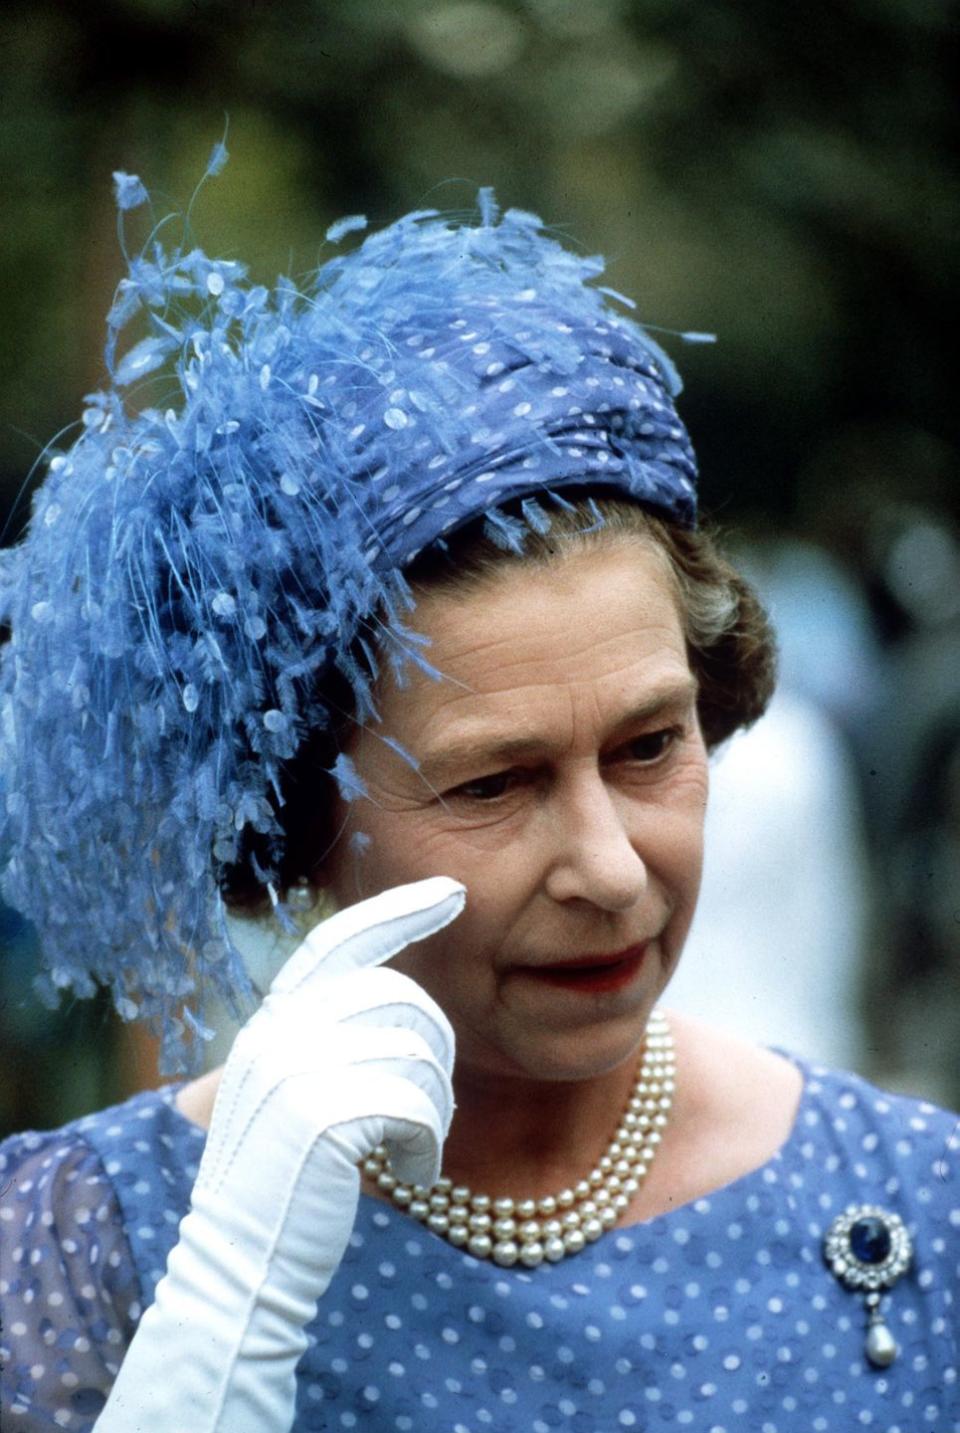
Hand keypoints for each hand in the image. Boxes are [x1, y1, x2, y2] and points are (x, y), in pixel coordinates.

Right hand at [94, 876, 464, 1432]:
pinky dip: (429, 1143)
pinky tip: (412, 1173)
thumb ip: (330, 1044)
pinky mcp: (320, 1113)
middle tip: (428, 1114)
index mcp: (272, 1022)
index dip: (398, 910)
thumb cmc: (282, 1190)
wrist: (239, 1269)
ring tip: (413, 1149)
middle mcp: (277, 1031)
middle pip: (401, 997)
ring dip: (435, 1106)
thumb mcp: (294, 1097)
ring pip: (417, 1049)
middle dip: (436, 1052)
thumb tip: (403, 1004)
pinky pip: (416, 1101)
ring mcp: (294, 1068)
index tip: (453, 891)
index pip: (340, 939)